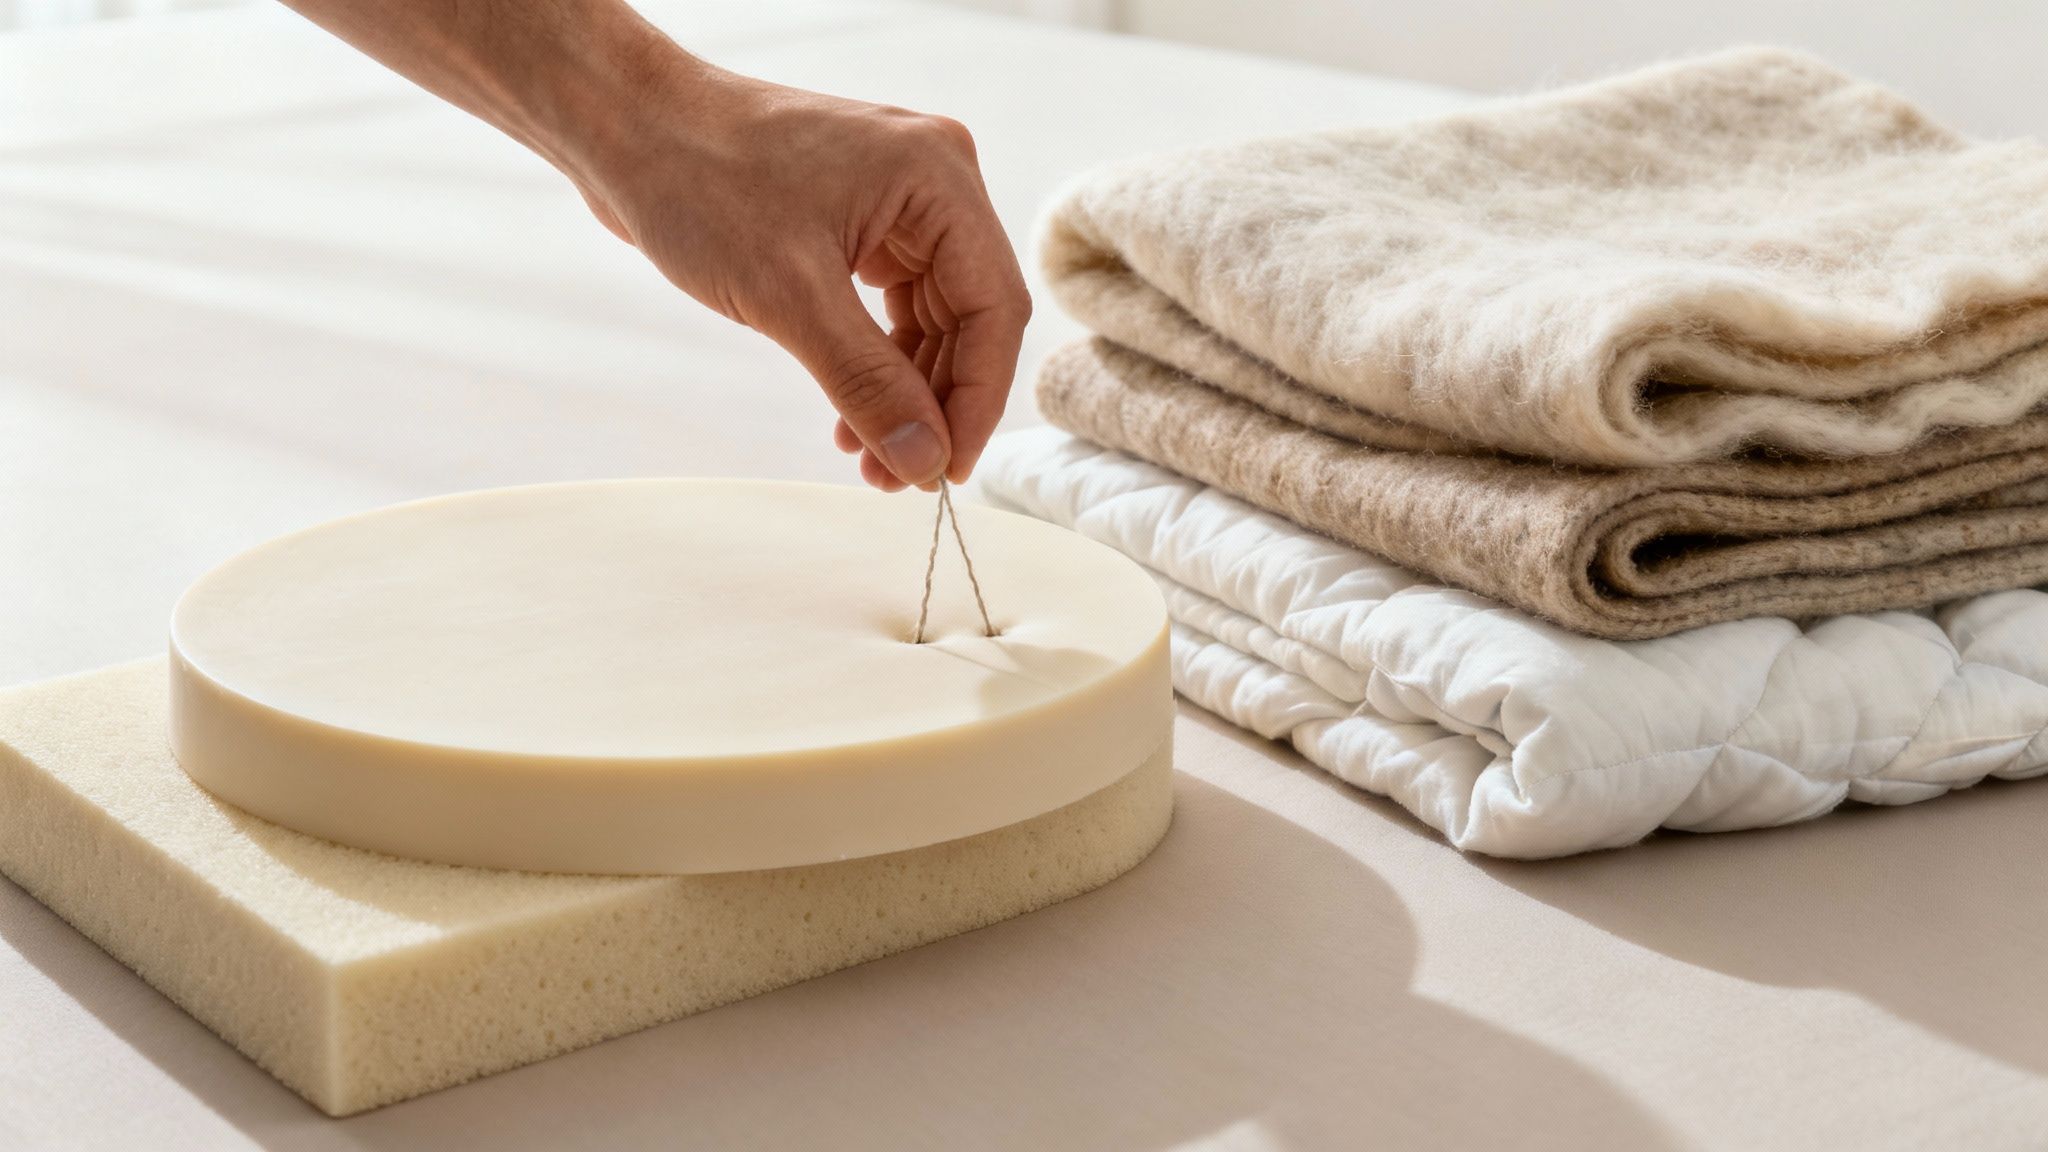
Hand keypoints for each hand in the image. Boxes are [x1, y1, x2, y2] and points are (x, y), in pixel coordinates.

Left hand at [576, 59, 1030, 489]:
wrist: (627, 128)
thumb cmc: (701, 182)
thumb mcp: (789, 296)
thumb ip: (867, 383)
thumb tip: (925, 463)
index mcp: (940, 179)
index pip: (994, 308)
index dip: (977, 399)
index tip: (948, 469)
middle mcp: (934, 183)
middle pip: (969, 318)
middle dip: (935, 405)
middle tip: (900, 478)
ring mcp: (899, 202)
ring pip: (932, 321)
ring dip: (905, 395)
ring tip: (870, 463)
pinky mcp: (862, 221)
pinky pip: (892, 308)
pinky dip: (876, 364)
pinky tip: (849, 419)